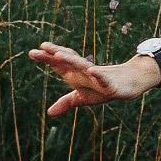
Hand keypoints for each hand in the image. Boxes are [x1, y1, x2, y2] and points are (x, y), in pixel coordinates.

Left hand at [30, 41, 152, 117]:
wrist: (128, 84)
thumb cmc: (102, 88)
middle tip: (41, 47)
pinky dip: (98, 74)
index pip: (59, 64)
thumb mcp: (82, 97)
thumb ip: (66, 102)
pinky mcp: (110, 83)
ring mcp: (97, 75)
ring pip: (82, 66)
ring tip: (59, 55)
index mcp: (75, 73)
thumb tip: (49, 113)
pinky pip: (103, 78)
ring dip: (71, 60)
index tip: (32, 52)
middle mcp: (84, 71)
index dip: (46, 58)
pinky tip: (92, 70)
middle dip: (55, 54)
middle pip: (68, 60)